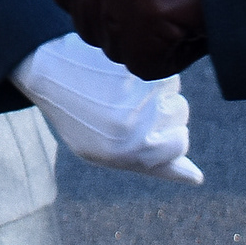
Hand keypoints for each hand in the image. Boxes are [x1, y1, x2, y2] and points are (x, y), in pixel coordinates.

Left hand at [14, 32, 202, 183]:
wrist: (47, 74)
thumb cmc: (81, 120)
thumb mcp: (111, 153)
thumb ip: (156, 166)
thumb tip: (198, 177)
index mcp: (127, 154)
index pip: (179, 143)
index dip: (169, 135)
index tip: (148, 128)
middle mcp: (131, 127)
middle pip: (180, 112)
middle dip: (164, 108)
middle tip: (129, 106)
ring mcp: (132, 95)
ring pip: (171, 87)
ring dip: (155, 87)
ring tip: (120, 89)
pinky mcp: (130, 67)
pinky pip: (157, 67)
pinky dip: (147, 70)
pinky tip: (120, 73)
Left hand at [47, 0, 208, 79]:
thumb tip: (88, 3)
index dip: (94, 5)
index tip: (128, 6)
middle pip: (88, 25)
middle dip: (126, 29)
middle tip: (172, 9)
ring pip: (116, 49)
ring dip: (151, 43)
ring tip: (187, 13)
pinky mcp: (147, 14)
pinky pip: (145, 64)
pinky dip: (173, 58)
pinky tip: (196, 29)